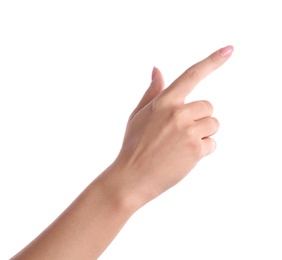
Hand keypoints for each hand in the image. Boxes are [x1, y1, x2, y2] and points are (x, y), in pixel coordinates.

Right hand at [110, 46, 233, 207]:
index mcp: (163, 102)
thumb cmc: (133, 145)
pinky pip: (212, 143)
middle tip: (181, 132)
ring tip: (181, 145)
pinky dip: (203, 149)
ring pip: (213, 124)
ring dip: (202, 133)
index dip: (212, 61)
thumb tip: (156, 69)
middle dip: (199, 118)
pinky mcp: (196, 149)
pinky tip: (184, 156)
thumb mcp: (138, 115)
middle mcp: (178, 113)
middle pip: (208, 107)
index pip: (191, 75)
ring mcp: (188, 131)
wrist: (132, 177)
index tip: (229, 50)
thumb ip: (152, 92)